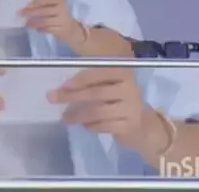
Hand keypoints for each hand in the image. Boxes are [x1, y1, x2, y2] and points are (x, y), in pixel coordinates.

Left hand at [20, 0, 85, 43]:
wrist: (73, 30)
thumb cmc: (60, 15)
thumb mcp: (55, 6)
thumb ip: (44, 4)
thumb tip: (27, 6)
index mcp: (60, 0)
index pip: (45, 0)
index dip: (34, 3)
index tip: (25, 5)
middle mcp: (62, 9)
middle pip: (43, 11)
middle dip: (30, 12)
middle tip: (20, 13)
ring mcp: (62, 20)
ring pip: (44, 21)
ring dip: (33, 23)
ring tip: (26, 24)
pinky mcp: (61, 30)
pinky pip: (47, 29)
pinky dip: (40, 29)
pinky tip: (35, 29)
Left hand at [47, 68, 168, 149]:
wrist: (145, 126)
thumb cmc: (120, 100)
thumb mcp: (111, 86)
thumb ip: (94, 82)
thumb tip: (64, 85)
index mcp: (123, 73)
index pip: (98, 73)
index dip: (79, 79)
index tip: (63, 85)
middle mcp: (130, 88)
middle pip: (96, 92)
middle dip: (72, 96)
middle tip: (53, 98)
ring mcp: (131, 108)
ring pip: (98, 111)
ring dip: (78, 115)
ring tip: (65, 118)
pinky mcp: (130, 125)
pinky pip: (104, 126)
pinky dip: (91, 126)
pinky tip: (84, 125)